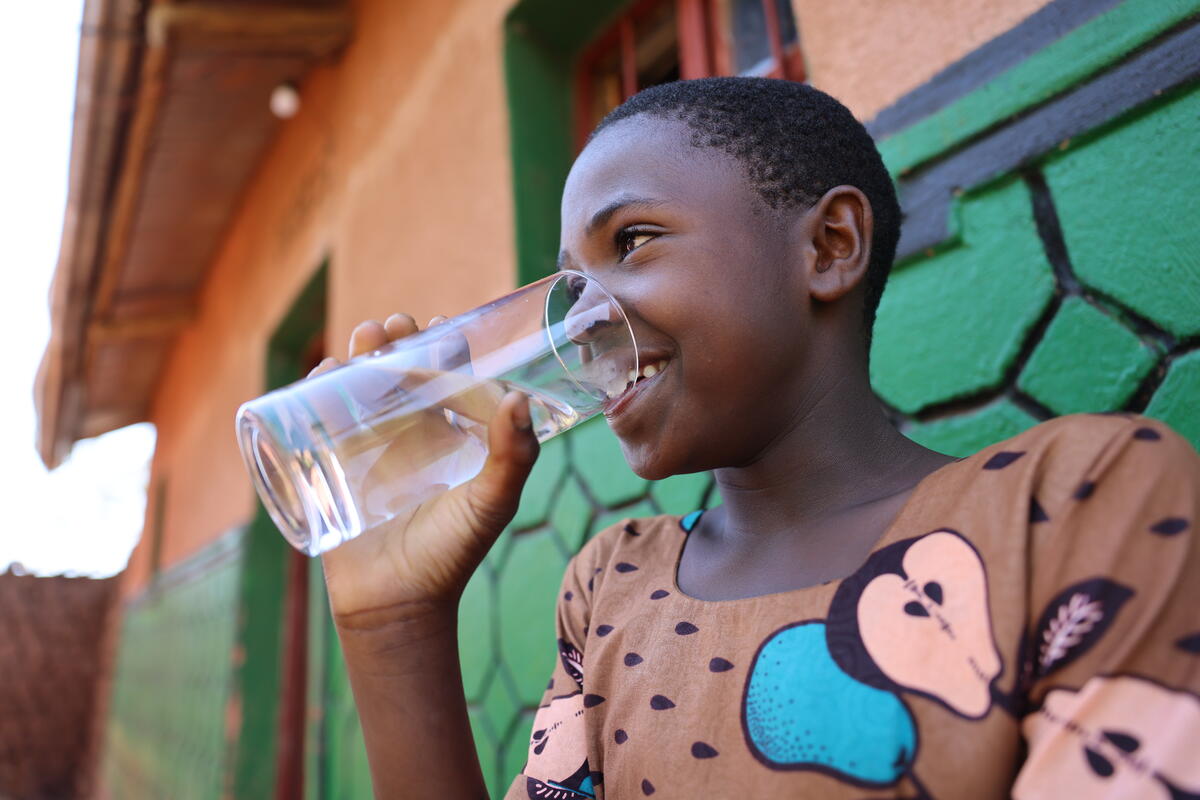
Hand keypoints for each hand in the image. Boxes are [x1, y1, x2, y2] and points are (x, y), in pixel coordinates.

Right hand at [311, 313, 539, 629]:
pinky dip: (320, 387)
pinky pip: (322, 416)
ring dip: (359, 356)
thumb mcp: (490, 504)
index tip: (438, 327)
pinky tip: (326, 372)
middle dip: (395, 342)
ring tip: (364, 338)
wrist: (394, 604)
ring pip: (360, 387)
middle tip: (393, 326)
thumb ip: (512, 458)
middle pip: (400, 373)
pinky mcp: (332, 465)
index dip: (443, 350)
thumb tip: (519, 398)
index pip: (449, 380)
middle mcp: (411, 435)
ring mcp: (368, 448)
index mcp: (451, 437)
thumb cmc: (451, 554)